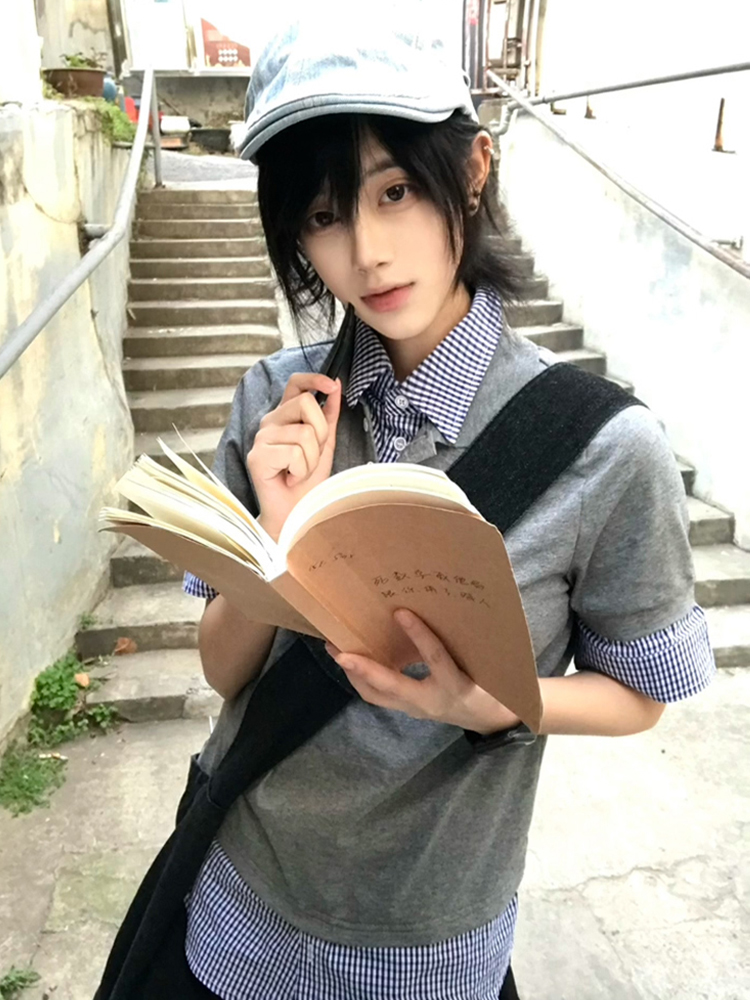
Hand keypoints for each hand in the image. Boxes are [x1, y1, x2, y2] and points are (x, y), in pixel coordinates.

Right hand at [247, 373, 341, 540]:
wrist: (296, 513)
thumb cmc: (307, 482)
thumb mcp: (324, 444)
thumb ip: (329, 416)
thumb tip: (336, 386)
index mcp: (285, 416)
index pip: (295, 383)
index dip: (314, 379)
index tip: (332, 385)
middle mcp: (270, 422)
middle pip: (307, 404)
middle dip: (321, 433)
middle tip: (311, 457)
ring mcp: (261, 438)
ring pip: (304, 433)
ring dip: (312, 459)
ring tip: (300, 472)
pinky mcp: (258, 456)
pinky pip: (294, 453)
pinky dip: (301, 471)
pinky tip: (290, 478)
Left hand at [326, 609, 520, 732]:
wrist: (490, 721)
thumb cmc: (487, 687)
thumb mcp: (478, 664)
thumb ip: (456, 643)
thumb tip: (427, 611)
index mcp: (455, 685)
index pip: (435, 657)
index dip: (419, 634)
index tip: (401, 612)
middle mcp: (430, 701)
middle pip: (390, 686)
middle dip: (363, 668)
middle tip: (339, 650)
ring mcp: (415, 709)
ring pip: (376, 695)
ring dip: (355, 674)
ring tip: (337, 652)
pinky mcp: (408, 709)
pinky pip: (379, 696)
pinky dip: (363, 679)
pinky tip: (353, 663)